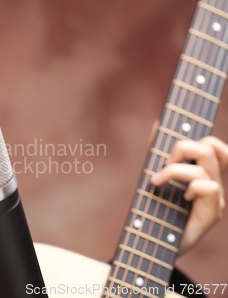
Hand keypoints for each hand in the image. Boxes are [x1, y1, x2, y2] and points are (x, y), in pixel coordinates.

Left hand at [151, 136, 227, 254]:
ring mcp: (214, 198)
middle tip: (163, 163)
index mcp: (200, 174)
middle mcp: (211, 183)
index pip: (216, 147)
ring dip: (176, 169)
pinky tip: (181, 198)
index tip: (175, 138)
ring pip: (207, 165)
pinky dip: (192, 186)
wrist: (152, 245)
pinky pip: (210, 187)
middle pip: (211, 147)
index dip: (202, 136)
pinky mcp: (212, 213)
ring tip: (157, 181)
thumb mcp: (154, 175)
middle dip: (183, 146)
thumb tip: (158, 123)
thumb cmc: (154, 211)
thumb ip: (158, 152)